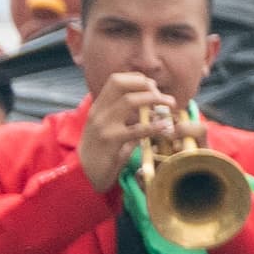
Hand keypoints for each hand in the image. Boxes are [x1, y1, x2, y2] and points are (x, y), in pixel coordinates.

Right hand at [75, 70, 158, 194]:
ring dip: (154, 99)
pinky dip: (154, 126)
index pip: (116, 80)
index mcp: (99, 106)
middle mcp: (99, 112)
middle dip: (147, 86)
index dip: (137, 79)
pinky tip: (165, 126)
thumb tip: (150, 111)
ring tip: (170, 105)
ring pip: (130, 101)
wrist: (83, 174)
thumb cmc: (100, 152)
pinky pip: (136, 129)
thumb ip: (125, 118)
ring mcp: (104, 125)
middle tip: (164, 97)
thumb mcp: (109, 129)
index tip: (153, 87)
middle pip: (122, 85)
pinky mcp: (111, 141)